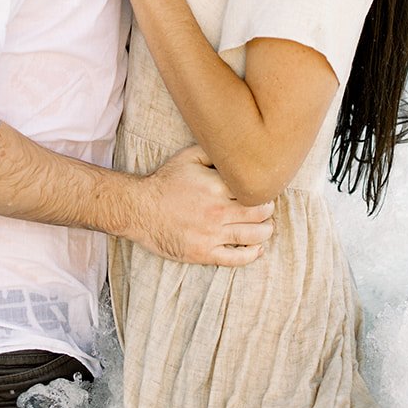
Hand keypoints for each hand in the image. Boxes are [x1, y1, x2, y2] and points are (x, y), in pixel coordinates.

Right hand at [128, 145, 274, 266]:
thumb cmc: (165, 182)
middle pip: (260, 213)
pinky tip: (257, 249)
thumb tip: (235, 149)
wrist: (139, 209)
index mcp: (216, 187)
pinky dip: (252, 254)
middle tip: (266, 208)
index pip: (254, 191)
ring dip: (265, 231)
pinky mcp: (204, 253)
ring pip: (254, 235)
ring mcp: (212, 234)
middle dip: (268, 210)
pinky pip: (237, 258)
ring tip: (265, 227)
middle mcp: (218, 211)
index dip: (263, 190)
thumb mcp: (187, 158)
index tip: (264, 190)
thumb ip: (213, 153)